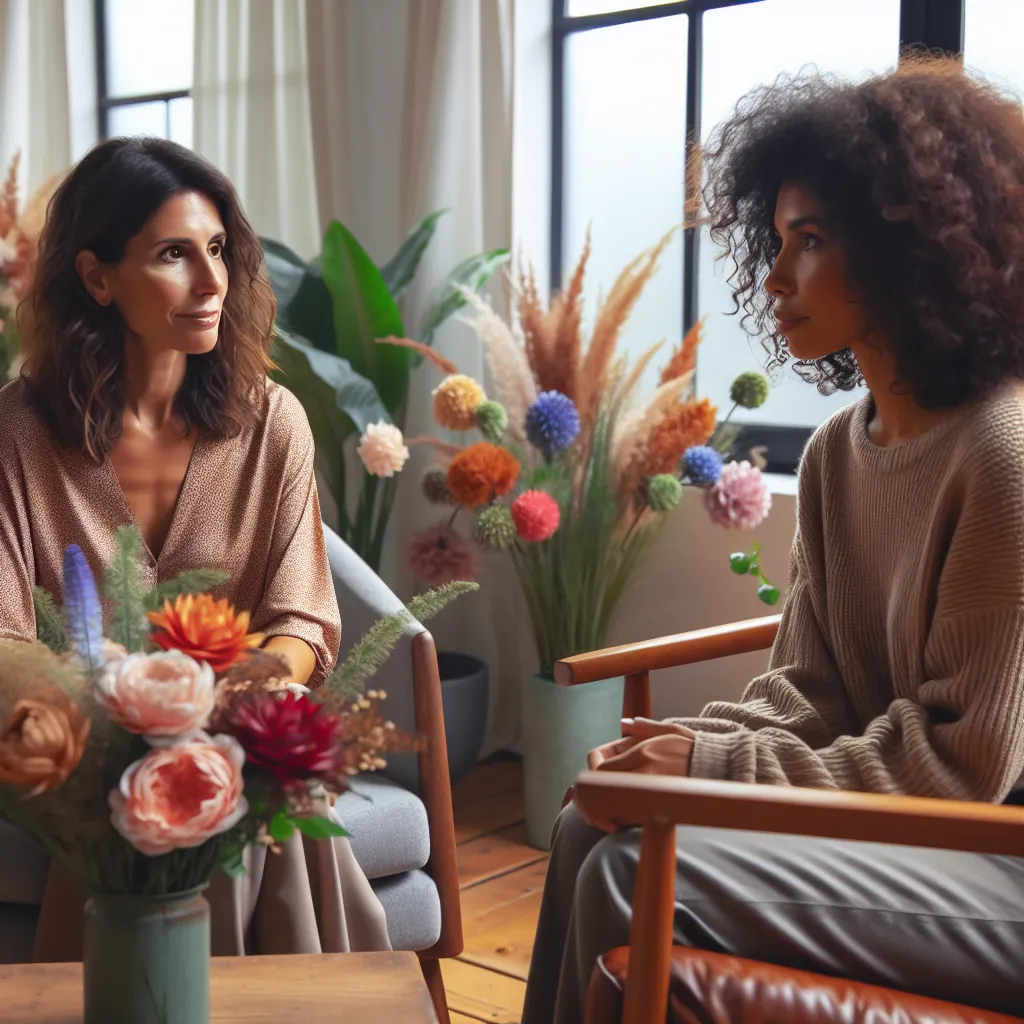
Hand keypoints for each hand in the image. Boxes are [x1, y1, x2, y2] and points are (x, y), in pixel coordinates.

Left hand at [578, 719, 694, 831]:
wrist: (721, 768)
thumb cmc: (695, 749)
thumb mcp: (670, 730)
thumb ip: (643, 727)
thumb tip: (623, 725)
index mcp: (643, 754)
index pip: (601, 769)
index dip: (594, 772)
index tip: (598, 771)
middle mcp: (644, 775)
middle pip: (603, 790)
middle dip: (593, 792)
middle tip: (594, 791)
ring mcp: (652, 796)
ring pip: (614, 807)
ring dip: (606, 805)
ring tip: (607, 802)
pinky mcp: (661, 810)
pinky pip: (631, 818)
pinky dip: (621, 817)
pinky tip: (623, 813)